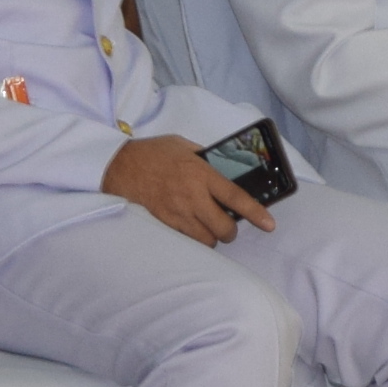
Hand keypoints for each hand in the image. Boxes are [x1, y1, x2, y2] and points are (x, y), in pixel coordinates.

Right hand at [104, 134, 272, 244]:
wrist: (119, 166)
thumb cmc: (153, 153)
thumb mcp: (184, 146)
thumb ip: (205, 159)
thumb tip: (223, 169)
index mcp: (201, 173)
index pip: (235, 198)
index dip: (255, 213)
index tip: (269, 224)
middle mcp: (192, 196)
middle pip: (223, 228)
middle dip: (230, 231)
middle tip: (227, 225)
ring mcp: (177, 213)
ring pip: (206, 240)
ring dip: (211, 237)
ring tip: (207, 228)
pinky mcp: (164, 223)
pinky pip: (186, 240)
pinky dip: (193, 238)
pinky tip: (190, 228)